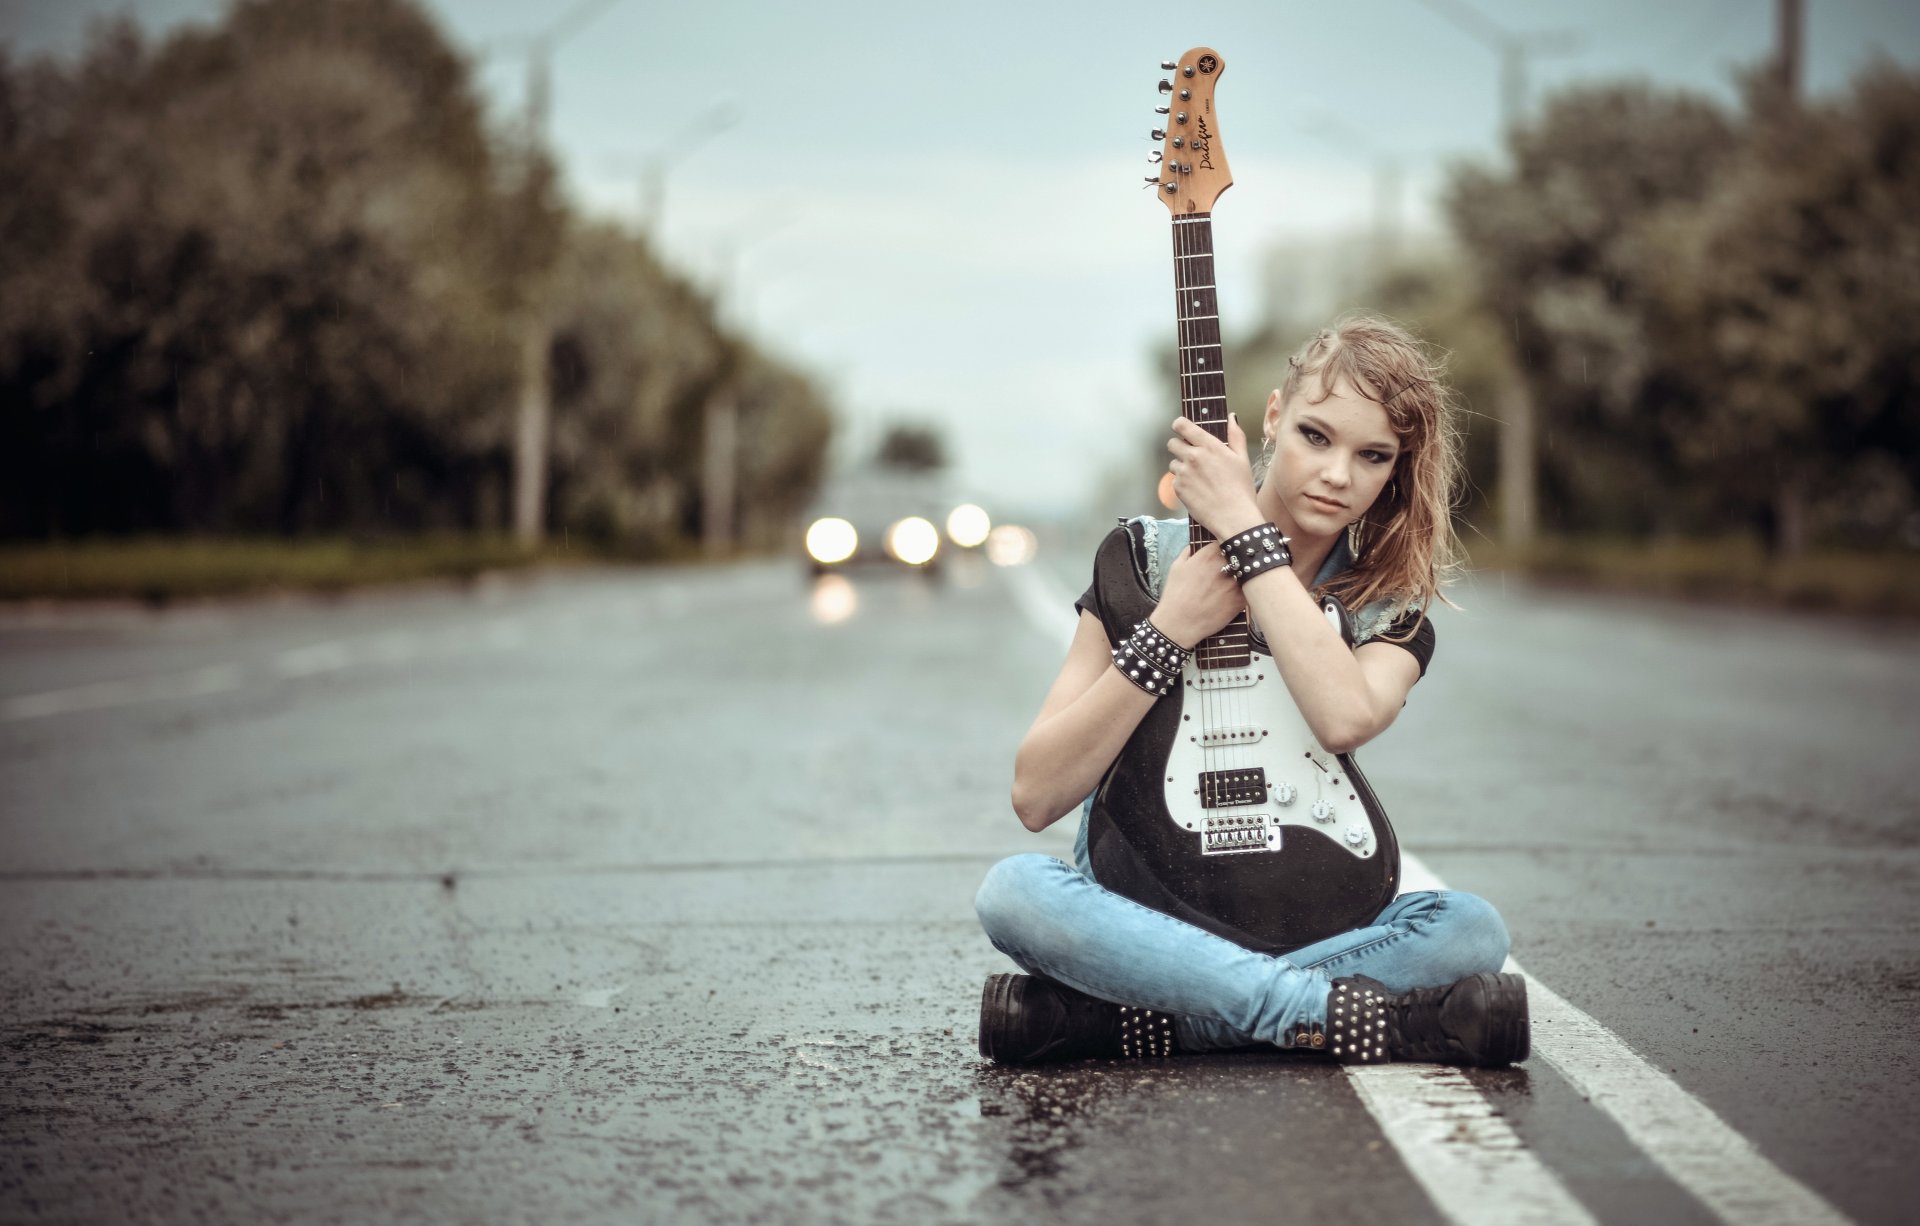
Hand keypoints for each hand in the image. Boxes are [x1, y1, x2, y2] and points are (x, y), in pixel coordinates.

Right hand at [1151, 541, 1245, 647]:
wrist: (1178, 623)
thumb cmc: (1175, 595)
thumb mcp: (1176, 567)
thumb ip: (1187, 552)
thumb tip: (1195, 547)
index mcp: (1209, 555)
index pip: (1227, 540)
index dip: (1227, 544)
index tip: (1226, 550)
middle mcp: (1224, 566)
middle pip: (1241, 553)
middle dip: (1238, 556)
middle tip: (1234, 563)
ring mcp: (1234, 584)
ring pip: (1249, 570)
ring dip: (1246, 572)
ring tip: (1240, 577)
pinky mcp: (1240, 601)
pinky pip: (1251, 589)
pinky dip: (1249, 588)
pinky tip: (1243, 591)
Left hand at [1166, 414, 1263, 538]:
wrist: (1234, 517)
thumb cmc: (1241, 489)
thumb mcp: (1242, 459)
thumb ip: (1235, 435)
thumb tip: (1232, 417)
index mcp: (1209, 446)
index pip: (1182, 425)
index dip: (1179, 425)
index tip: (1180, 428)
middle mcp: (1193, 457)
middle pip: (1172, 443)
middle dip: (1179, 447)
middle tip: (1191, 456)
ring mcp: (1184, 473)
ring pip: (1172, 463)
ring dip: (1181, 467)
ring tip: (1197, 477)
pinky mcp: (1178, 488)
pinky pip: (1174, 480)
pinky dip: (1182, 483)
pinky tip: (1197, 490)